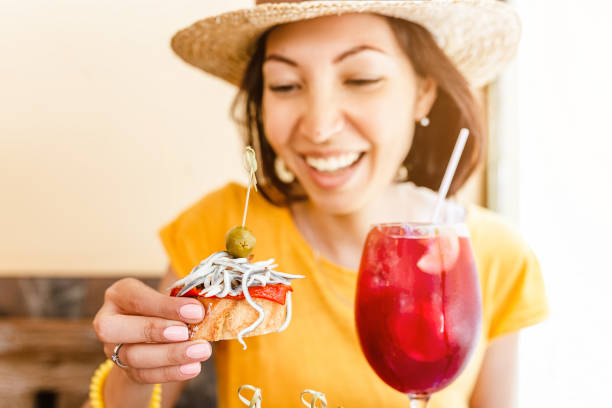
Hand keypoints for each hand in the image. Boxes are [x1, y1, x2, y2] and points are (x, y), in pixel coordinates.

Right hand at [93, 278, 210, 383]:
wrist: (152, 336)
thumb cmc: (164, 309)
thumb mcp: (169, 298)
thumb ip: (182, 301)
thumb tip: (204, 308)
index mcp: (120, 294)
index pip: (137, 298)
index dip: (165, 306)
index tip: (196, 311)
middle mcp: (109, 320)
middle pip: (117, 329)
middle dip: (154, 330)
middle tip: (186, 333)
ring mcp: (113, 348)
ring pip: (133, 356)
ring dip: (170, 355)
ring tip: (200, 351)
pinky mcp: (125, 370)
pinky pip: (144, 375)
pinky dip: (170, 372)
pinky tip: (192, 367)